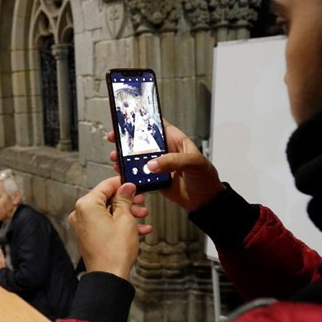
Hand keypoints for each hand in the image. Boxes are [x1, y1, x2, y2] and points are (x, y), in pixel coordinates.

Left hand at [69, 177, 151, 278]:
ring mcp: (83, 226)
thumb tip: (127, 187)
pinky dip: (120, 224)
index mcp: (86, 205)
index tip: (134, 185)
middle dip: (127, 201)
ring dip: (126, 213)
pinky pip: (105, 224)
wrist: (109, 276)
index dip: (122, 184)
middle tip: (140, 201)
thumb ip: (125, 199)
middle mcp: (81, 214)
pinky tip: (139, 228)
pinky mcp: (88, 236)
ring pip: (108, 212)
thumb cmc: (114, 251)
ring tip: (142, 216)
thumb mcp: (125, 219)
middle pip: (107, 199)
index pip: (106, 185)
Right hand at [107, 121, 224, 211]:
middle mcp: (166, 151)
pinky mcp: (156, 180)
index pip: (158, 125)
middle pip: (143, 141)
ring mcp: (160, 166)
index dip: (143, 120)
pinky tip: (122, 172)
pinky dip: (130, 173)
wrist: (206, 202)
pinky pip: (140, 174)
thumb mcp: (194, 163)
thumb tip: (151, 164)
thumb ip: (173, 161)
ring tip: (115, 157)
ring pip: (138, 158)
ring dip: (125, 157)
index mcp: (176, 141)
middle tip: (114, 138)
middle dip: (127, 139)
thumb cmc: (206, 178)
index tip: (128, 119)